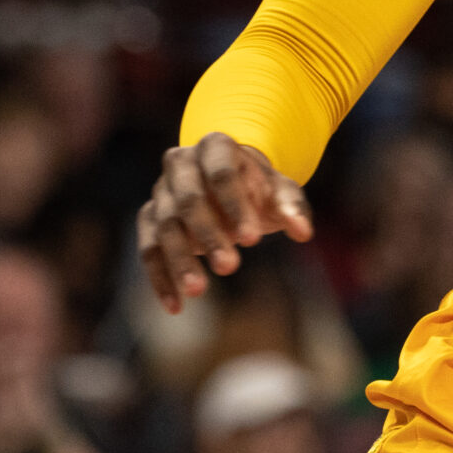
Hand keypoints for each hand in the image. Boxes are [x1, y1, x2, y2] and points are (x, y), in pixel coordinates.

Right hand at [138, 133, 314, 313]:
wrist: (232, 185)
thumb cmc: (259, 189)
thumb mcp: (281, 192)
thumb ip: (292, 208)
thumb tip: (303, 233)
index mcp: (215, 147)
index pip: (221, 174)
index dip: (235, 206)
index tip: (253, 240)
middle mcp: (180, 164)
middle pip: (187, 200)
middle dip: (207, 235)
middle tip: (230, 267)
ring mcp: (161, 191)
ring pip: (164, 227)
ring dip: (180, 260)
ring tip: (198, 291)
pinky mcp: (150, 218)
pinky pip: (149, 249)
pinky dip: (160, 278)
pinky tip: (176, 305)